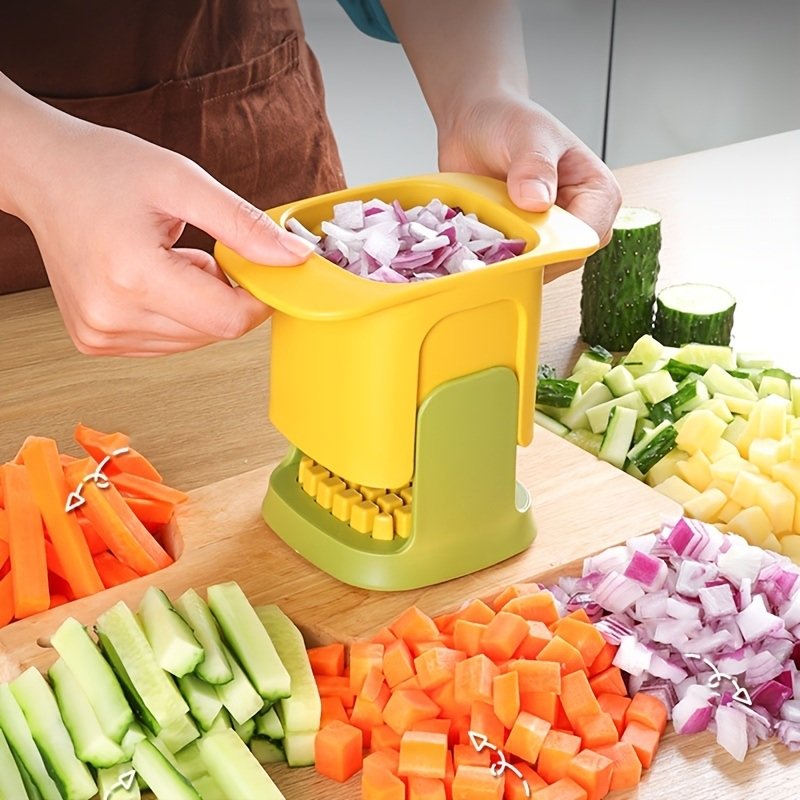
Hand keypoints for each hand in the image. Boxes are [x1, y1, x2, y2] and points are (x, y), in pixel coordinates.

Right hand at [13, 119, 313, 355]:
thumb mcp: (183, 182)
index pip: (227, 320)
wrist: (43, 174)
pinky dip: (176, 314)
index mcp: (131, 276)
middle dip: (225, 295)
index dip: (257, 298)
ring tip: (170, 260)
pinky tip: (152, 278)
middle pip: (213, 332)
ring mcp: (100, 334)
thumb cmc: (104, 169)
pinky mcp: (95, 341)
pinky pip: (167, 342)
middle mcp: (111, 316)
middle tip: (202, 252)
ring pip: (193, 340)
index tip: (257, 268)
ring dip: (200, 305)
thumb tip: (294, 259)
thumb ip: (244, 226)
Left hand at [438, 94, 621, 280]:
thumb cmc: (509, 120)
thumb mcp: (526, 134)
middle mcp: (578, 219)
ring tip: (481, 243)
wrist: (475, 124)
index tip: (524, 244)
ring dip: (509, 261)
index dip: (559, 246)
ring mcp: (548, 235)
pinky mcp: (522, 244)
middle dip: (531, 258)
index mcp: (597, 192)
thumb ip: (534, 165)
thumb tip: (538, 201)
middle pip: (564, 260)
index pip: (589, 235)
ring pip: (537, 268)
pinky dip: (494, 262)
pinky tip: (476, 248)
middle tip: (493, 246)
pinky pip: (513, 266)